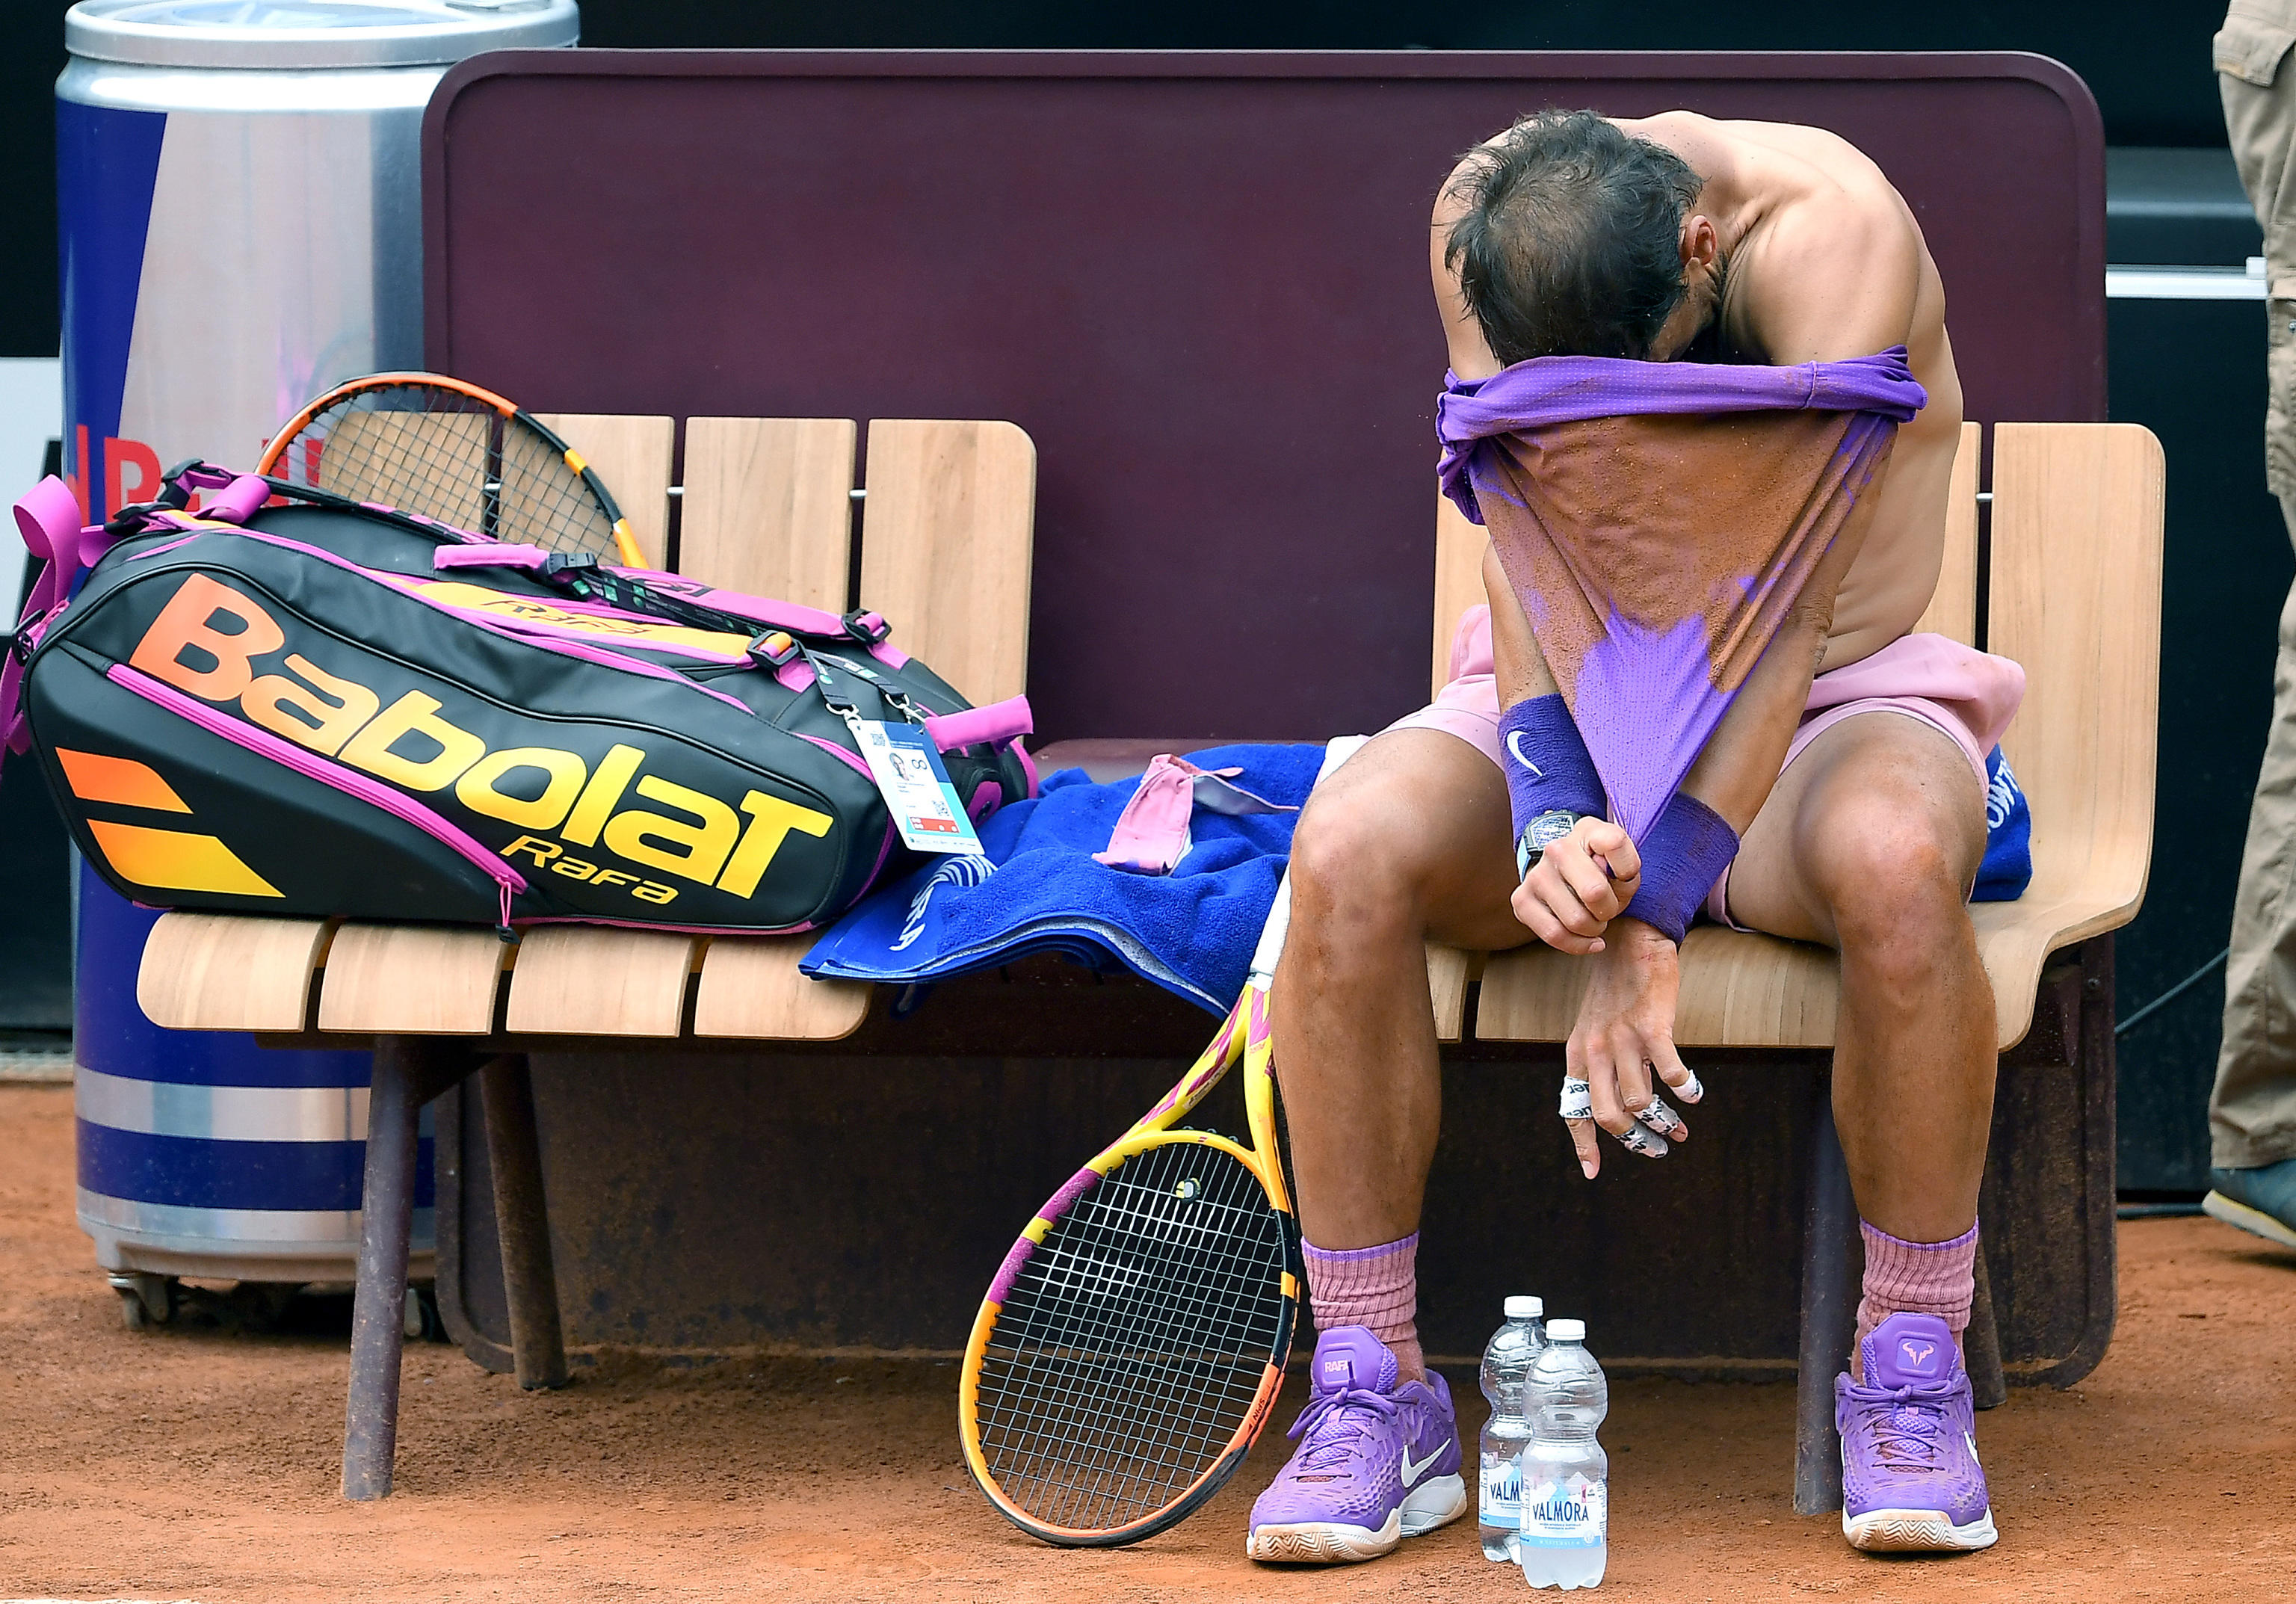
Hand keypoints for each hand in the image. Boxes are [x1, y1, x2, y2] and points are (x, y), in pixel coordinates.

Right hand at [1512, 817, 1640, 953]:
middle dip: (1609, 910)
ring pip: (1576, 920)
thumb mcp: (1621, 863)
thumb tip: (1611, 880)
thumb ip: (1626, 870)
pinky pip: (1554, 935)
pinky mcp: (1521, 900)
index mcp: (1587, 831)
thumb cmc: (1600, 870)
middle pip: (1594, 892)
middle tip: (1607, 908)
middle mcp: (1557, 848)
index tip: (1624, 876)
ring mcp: (1536, 874)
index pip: (1614, 842)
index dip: (1628, 868)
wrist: (1564, 869)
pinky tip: (1587, 940)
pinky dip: (1577, 945)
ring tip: (1594, 921)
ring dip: (1593, 929)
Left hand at [1561, 918, 1703, 1178]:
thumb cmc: (1615, 991)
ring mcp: (1622, 1039)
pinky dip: (1686, 1089)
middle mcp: (1595, 1051)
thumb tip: (1619, 1108)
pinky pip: (1670, 1072)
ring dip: (1664, 1122)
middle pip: (1608, 1115)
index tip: (1593, 1173)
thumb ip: (1599, 1066)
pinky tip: (1694, 1094)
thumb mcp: (1592, 1029)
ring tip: (1681, 1129)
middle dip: (1634, 1142)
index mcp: (1577, 1054)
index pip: (1573, 1110)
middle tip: (1657, 1151)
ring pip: (1640, 1101)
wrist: (1630, 943)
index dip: (1584, 1145)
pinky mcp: (1652, 1027)